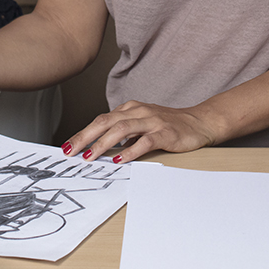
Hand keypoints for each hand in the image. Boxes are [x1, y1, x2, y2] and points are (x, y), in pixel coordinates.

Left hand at [61, 100, 219, 163]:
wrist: (200, 122)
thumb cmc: (168, 125)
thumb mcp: (142, 124)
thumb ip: (124, 133)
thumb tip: (100, 147)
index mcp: (130, 109)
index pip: (101, 120)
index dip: (83, 133)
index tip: (68, 146)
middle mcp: (139, 112)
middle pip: (106, 122)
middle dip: (85, 137)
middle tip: (70, 151)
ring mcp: (152, 121)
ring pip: (121, 129)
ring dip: (103, 143)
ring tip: (90, 156)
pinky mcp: (165, 133)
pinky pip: (144, 141)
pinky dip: (130, 150)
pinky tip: (119, 160)